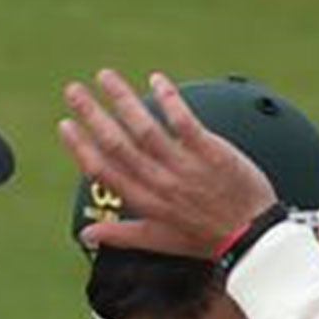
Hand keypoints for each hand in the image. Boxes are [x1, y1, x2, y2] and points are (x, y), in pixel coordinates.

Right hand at [59, 70, 275, 257]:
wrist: (252, 237)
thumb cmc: (207, 239)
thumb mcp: (161, 242)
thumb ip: (123, 235)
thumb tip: (87, 234)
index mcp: (146, 203)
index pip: (104, 171)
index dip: (81, 147)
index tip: (66, 125)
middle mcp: (160, 184)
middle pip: (117, 144)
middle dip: (92, 115)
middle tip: (73, 90)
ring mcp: (185, 167)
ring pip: (145, 128)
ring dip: (122, 99)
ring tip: (105, 76)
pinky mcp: (210, 152)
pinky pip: (183, 121)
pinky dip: (169, 98)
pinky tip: (156, 79)